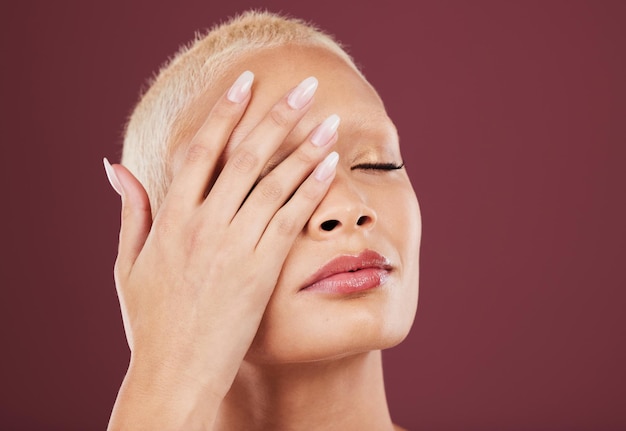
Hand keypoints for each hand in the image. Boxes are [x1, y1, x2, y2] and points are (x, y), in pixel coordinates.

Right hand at [104, 71, 339, 428]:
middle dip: (276, 115)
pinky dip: (311, 188)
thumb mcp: (128, 264)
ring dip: (304, 146)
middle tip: (303, 87)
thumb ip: (131, 211)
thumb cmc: (152, 321)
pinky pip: (291, 218)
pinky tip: (330, 165)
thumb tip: (115, 166)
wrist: (176, 372)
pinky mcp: (262, 270)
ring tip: (328, 119)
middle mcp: (204, 225)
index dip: (224, 112)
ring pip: (274, 182)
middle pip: (245, 156)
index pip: (201, 150)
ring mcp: (235, 246)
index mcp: (171, 218)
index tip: (245, 83)